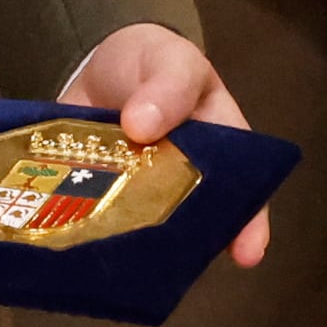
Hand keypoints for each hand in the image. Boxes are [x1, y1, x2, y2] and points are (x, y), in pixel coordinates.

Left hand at [63, 24, 271, 267]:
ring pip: (142, 226)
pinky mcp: (98, 194)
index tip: (247, 255)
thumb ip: (167, 87)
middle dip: (185, 243)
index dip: (248, 221)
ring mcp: (137, 191)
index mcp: (217, 148)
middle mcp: (182, 180)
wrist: (100, 64)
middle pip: (191, 218)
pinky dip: (90, 229)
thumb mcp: (171, 61)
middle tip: (175, 266)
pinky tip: (79, 247)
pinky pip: (97, 216)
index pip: (242, 188)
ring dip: (132, 242)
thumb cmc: (153, 62)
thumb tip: (141, 125)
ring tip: (123, 265)